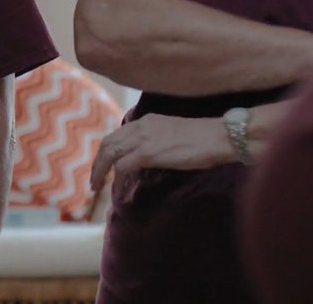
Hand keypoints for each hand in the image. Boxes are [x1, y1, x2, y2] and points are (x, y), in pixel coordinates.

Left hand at [89, 113, 234, 200]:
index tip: (103, 166)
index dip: (106, 152)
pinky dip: (117, 180)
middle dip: (97, 163)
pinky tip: (118, 191)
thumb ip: (155, 142)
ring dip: (101, 172)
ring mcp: (142, 139)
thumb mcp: (171, 135)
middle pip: (107, 144)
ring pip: (110, 155)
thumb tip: (145, 160)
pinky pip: (123, 167)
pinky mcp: (148, 153)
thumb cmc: (203, 139)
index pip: (116, 135)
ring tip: (98, 187)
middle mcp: (139, 127)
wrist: (218, 136)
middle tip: (94, 181)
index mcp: (145, 121)